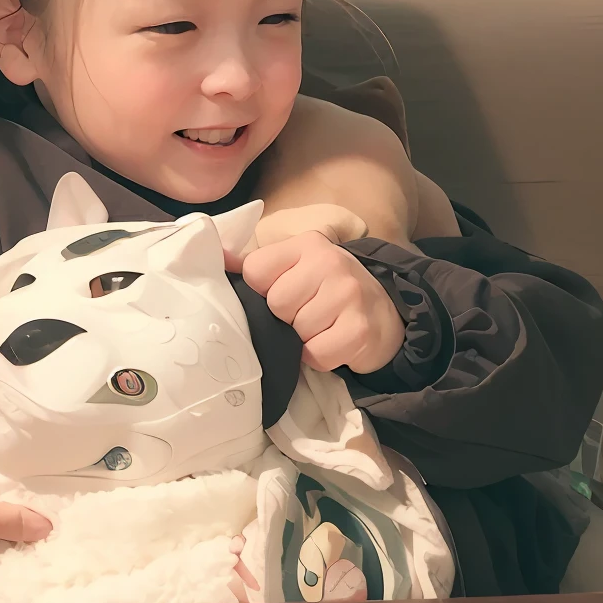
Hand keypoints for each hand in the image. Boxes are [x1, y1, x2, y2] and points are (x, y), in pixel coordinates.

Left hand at [241, 230, 404, 373]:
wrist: (385, 312)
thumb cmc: (329, 290)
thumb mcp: (296, 267)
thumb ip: (257, 265)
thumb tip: (217, 257)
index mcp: (306, 245)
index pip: (256, 270)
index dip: (262, 291)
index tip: (281, 292)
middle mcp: (329, 262)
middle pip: (276, 303)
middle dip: (285, 317)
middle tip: (305, 313)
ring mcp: (348, 294)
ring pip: (297, 330)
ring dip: (304, 339)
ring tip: (321, 327)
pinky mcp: (360, 329)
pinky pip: (317, 355)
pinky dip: (319, 357)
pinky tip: (332, 342)